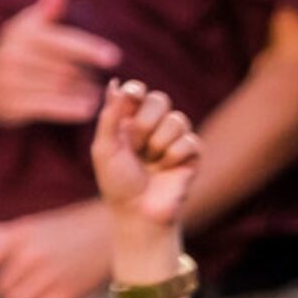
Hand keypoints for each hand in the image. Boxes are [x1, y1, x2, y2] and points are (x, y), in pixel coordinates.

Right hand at [0, 0, 121, 125]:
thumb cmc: (16, 49)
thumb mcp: (29, 25)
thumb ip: (48, 9)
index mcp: (23, 32)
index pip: (62, 41)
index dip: (89, 49)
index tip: (114, 58)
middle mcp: (13, 56)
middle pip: (65, 68)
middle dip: (87, 74)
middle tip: (100, 78)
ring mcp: (10, 83)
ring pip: (60, 88)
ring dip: (83, 92)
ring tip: (97, 93)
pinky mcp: (12, 107)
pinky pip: (49, 108)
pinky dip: (72, 109)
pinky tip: (87, 108)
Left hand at [0, 199, 111, 297]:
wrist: (114, 231)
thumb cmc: (67, 229)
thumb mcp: (32, 226)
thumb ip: (0, 233)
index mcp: (17, 235)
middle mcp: (28, 256)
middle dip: (10, 288)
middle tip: (36, 273)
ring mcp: (45, 277)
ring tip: (43, 287)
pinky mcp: (62, 296)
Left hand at [90, 79, 198, 227]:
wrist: (137, 213)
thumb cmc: (117, 184)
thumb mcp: (104, 150)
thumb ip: (109, 117)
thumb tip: (114, 84)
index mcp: (130, 123)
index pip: (138, 92)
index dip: (136, 92)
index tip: (131, 97)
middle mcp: (154, 127)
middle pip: (160, 100)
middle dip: (145, 124)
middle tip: (136, 148)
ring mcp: (174, 139)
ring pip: (177, 120)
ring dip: (158, 145)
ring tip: (151, 164)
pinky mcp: (192, 153)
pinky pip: (189, 141)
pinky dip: (173, 157)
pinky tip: (166, 171)